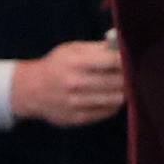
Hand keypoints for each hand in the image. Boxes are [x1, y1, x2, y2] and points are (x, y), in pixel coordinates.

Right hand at [11, 38, 126, 126]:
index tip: (131, 59)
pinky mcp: (78, 118)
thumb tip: (122, 45)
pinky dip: (114, 104)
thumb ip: (98, 48)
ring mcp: (77, 103)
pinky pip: (107, 112)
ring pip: (116, 99)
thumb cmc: (56, 65)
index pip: (112, 61)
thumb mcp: (72, 49)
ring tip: (123, 85)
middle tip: (132, 73)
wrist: (30, 90)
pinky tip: (111, 96)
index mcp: (75, 62)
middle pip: (117, 82)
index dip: (126, 60)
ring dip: (124, 91)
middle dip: (129, 76)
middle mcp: (76, 83)